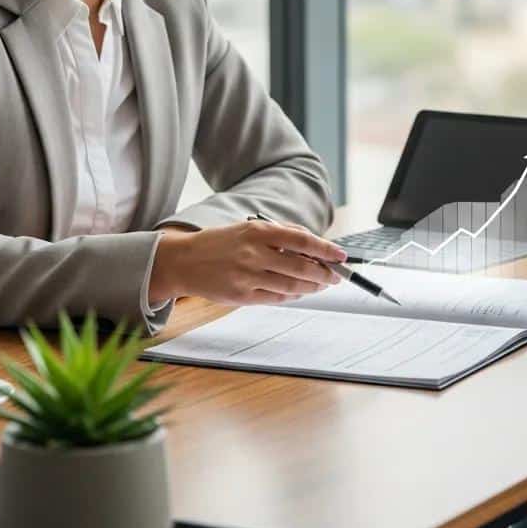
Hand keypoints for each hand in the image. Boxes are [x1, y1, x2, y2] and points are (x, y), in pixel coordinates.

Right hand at [148, 220, 347, 306]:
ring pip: (291, 286)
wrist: (185, 261)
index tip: (341, 256)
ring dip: (311, 287)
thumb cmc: (223, 243)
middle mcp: (255, 253)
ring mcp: (248, 276)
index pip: (303, 240)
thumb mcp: (250, 228)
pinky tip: (299, 292)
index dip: (326, 250)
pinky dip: (292, 296)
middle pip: (301, 267)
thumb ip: (281, 235)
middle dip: (324, 273)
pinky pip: (276, 298)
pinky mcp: (242, 296)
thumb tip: (314, 245)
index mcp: (259, 231)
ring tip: (321, 284)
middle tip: (336, 276)